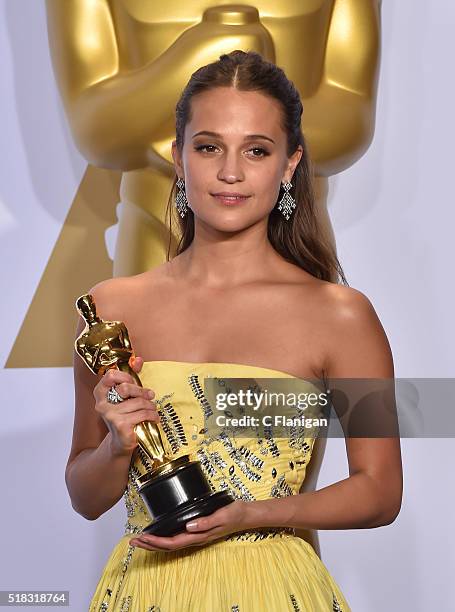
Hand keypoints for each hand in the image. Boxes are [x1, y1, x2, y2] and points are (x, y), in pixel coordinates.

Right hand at [92, 355, 159, 456]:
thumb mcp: (126, 395)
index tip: (134, 381)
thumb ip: (130, 377)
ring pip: (137, 402)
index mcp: (100, 393)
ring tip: (153, 409)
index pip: (109, 375)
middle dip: (141, 391)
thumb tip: (138, 359)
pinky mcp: (121, 425)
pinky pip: (142, 414)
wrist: (121, 442)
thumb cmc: (125, 415)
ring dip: (150, 405)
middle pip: (125, 388)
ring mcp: (110, 415)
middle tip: (150, 395)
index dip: (125, 376)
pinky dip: (152, 415)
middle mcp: (102, 404)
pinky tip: (154, 418)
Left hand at [129, 500, 249, 550]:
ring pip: (170, 544)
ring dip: (154, 543)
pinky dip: (164, 538)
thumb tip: (188, 526)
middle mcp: (195, 538)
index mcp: (198, 535)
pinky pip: (176, 538)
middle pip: (168, 546)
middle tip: (133, 541)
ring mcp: (195, 535)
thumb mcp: (221, 515)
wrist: (244, 515)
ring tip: (140, 540)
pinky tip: (158, 534)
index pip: (172, 542)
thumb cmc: (233, 513)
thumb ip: (205, 522)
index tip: (143, 538)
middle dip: (150, 545)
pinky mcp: (196, 530)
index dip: (156, 542)